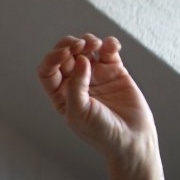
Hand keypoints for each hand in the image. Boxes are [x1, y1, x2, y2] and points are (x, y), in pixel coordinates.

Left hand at [38, 33, 156, 158]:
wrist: (131, 138)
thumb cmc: (101, 132)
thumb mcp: (79, 113)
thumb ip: (76, 86)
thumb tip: (81, 59)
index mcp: (61, 95)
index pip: (48, 71)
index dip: (53, 58)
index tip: (66, 53)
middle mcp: (75, 83)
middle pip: (65, 55)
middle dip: (69, 45)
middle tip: (80, 45)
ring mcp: (95, 75)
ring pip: (85, 48)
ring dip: (88, 41)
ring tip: (95, 45)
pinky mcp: (115, 71)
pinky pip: (108, 50)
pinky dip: (109, 43)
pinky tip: (112, 47)